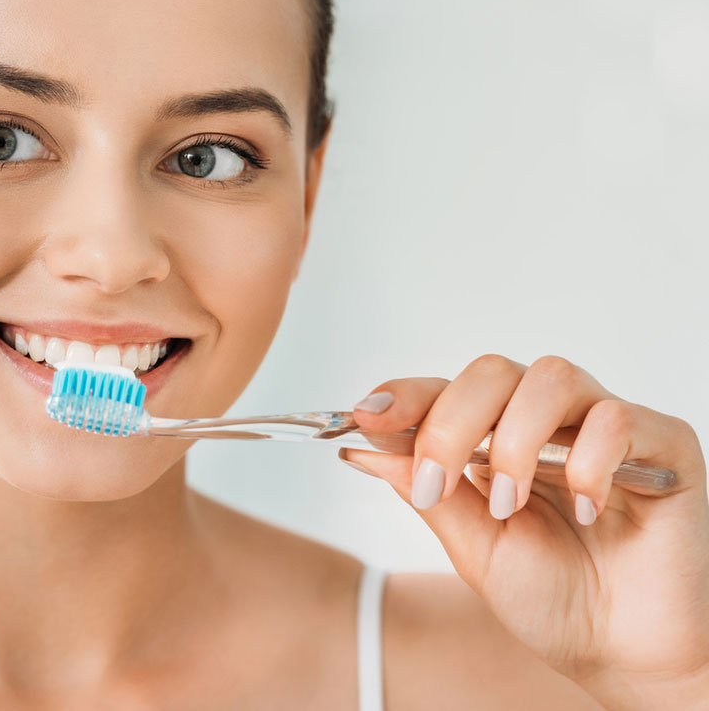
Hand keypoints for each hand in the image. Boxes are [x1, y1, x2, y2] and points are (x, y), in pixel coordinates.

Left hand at [341, 354, 708, 708]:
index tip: (365, 418)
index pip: (445, 390)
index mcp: (495, 438)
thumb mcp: (472, 546)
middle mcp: (547, 420)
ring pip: (549, 378)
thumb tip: (363, 447)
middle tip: (438, 485)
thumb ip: (425, 490)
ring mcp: (603, 425)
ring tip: (508, 504)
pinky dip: (588, 462)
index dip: (404, 395)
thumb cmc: (551, 597)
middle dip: (450, 424)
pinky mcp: (662, 444)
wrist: (621, 654)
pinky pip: (617, 419)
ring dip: (515, 441)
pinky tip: (584, 508)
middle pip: (490, 373)